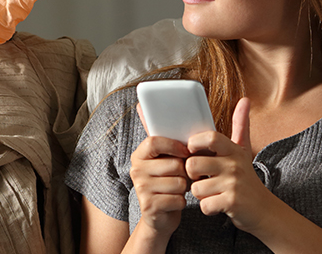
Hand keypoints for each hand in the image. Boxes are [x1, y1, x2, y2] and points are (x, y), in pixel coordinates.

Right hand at [130, 103, 191, 239]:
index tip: (185, 151)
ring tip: (177, 189)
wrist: (159, 216)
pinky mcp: (149, 206)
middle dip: (184, 172)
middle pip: (173, 164)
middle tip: (180, 176)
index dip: (174, 145)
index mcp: (139, 155)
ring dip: (184, 188)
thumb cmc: (166, 182)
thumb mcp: (163, 159)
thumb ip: (161, 137)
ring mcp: (141, 189)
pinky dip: (182, 202)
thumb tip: (141, 105)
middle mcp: (136, 170)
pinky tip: (174, 202)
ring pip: (178, 183)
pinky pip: (178, 199)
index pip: (154, 141)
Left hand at [185, 98, 275, 233]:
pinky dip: (208, 208)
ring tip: (213, 192)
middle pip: (193, 164)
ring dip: (201, 194)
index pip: (209, 137)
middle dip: (192, 175)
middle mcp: (234, 165)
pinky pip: (204, 204)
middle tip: (203, 178)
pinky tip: (218, 205)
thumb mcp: (243, 151)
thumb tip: (245, 100)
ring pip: (196, 188)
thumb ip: (241, 126)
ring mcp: (234, 184)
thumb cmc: (246, 179)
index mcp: (233, 150)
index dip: (194, 143)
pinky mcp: (232, 202)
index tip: (193, 152)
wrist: (265, 211)